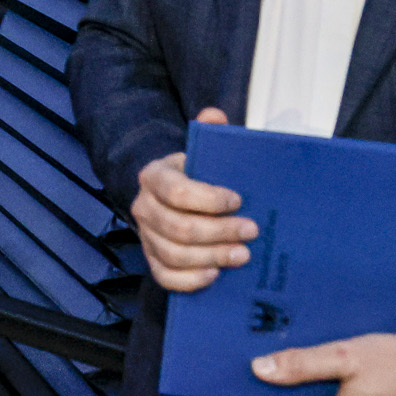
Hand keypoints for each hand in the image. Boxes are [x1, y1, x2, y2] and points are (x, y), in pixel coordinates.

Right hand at [131, 107, 254, 291]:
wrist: (172, 195)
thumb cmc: (196, 175)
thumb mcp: (202, 152)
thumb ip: (211, 134)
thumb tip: (215, 115)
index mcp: (155, 176)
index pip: (177, 191)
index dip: (209, 199)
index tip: (239, 200)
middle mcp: (144, 206)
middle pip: (178, 227)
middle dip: (219, 232)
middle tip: (251, 231)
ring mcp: (145, 235)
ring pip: (174, 253)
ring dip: (211, 257)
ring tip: (242, 255)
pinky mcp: (151, 259)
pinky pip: (164, 276)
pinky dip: (190, 280)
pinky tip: (215, 275)